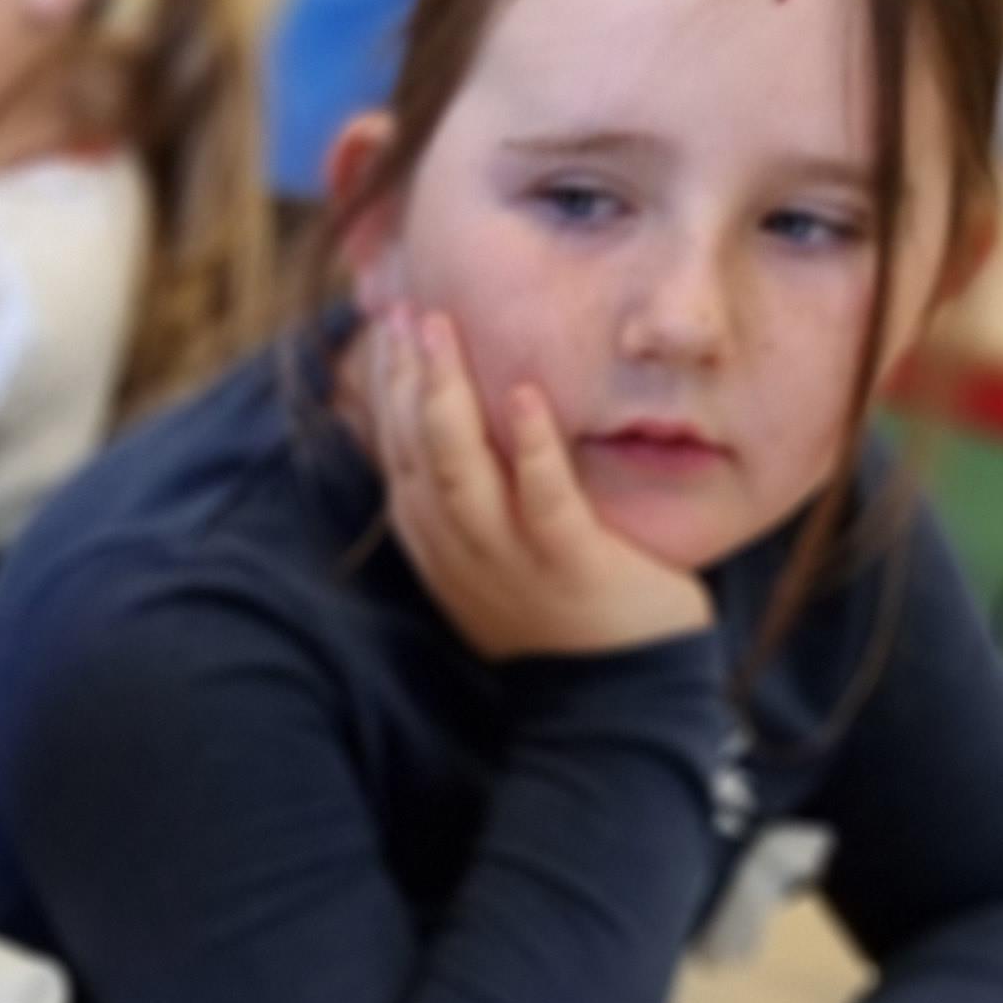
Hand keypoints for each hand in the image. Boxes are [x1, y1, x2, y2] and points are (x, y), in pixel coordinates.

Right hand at [367, 303, 713, 661]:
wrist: (613, 696)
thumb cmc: (560, 607)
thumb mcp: (499, 549)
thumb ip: (476, 488)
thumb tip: (460, 418)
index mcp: (437, 542)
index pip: (399, 452)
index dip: (390, 385)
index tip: (392, 320)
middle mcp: (458, 550)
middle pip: (416, 452)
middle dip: (407, 377)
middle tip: (409, 305)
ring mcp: (507, 560)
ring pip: (459, 472)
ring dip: (446, 398)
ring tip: (441, 332)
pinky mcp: (567, 565)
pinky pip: (542, 502)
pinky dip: (529, 449)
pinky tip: (523, 396)